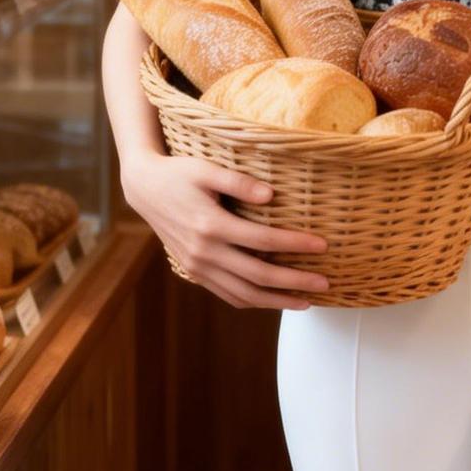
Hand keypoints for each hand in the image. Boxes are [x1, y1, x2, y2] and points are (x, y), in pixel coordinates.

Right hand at [120, 148, 329, 310]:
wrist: (145, 189)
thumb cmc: (179, 173)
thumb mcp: (207, 169)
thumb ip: (239, 181)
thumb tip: (271, 195)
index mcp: (210, 225)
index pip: (263, 241)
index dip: (295, 245)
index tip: (322, 245)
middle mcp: (204, 252)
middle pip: (258, 276)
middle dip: (294, 282)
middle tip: (325, 283)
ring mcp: (197, 266)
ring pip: (243, 294)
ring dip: (276, 301)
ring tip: (306, 302)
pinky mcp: (194, 271)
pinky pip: (227, 294)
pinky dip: (252, 301)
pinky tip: (273, 300)